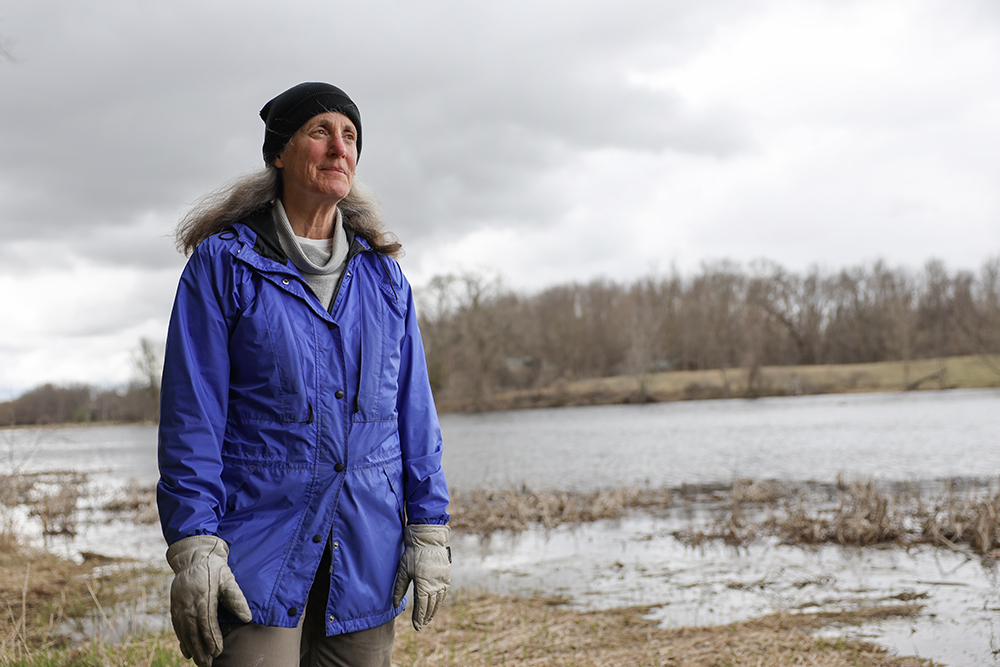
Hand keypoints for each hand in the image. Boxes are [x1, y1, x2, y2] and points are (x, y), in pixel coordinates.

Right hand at [166, 535, 252, 666]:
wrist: (193, 557)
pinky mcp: (174, 607)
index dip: (212, 639)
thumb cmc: (214, 568)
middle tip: (207, 665)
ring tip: (199, 663)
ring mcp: (179, 606)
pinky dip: (182, 641)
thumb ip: (236, 598)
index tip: (218, 651)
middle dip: (201, 650)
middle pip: (194, 631)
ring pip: (184, 632)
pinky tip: (187, 652)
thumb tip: (247, 617)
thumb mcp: (228, 578)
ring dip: (192, 648)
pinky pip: (177, 627)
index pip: (207, 622)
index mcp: (203, 596)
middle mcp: (188, 603)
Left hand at [392, 524, 450, 630]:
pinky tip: (436, 605)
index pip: (422, 606)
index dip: (419, 617)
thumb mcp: (403, 571)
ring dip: (434, 611)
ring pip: (439, 601)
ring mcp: (442, 580)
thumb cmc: (413, 554)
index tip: (416, 626)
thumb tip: (395, 604)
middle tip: (421, 625)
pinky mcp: (446, 575)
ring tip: (428, 619)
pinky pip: (444, 593)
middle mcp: (435, 584)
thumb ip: (399, 589)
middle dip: (426, 617)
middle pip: (431, 606)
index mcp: (423, 584)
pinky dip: (440, 601)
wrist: (428, 539)